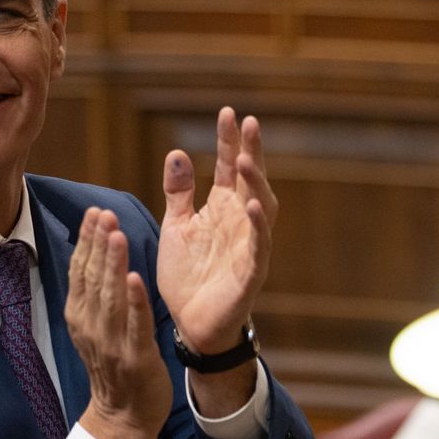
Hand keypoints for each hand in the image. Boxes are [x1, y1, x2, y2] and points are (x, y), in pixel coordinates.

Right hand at [67, 207, 174, 438]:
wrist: (124, 415)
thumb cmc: (115, 365)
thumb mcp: (95, 325)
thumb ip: (95, 293)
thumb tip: (95, 252)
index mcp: (81, 315)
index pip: (81, 270)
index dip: (86, 240)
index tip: (93, 211)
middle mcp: (91, 325)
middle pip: (92, 277)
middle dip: (97, 243)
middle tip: (103, 212)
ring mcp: (111, 342)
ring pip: (111, 296)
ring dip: (113, 264)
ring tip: (116, 234)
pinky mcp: (135, 356)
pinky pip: (135, 324)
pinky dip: (135, 301)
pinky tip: (137, 277)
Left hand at [157, 107, 276, 352]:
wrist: (190, 325)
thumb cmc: (188, 276)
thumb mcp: (177, 226)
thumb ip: (179, 192)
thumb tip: (177, 152)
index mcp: (222, 209)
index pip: (229, 168)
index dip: (229, 141)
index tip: (227, 112)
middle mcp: (240, 223)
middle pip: (251, 181)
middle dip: (251, 152)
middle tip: (248, 122)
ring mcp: (249, 246)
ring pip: (261, 208)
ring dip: (256, 184)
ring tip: (245, 160)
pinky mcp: (251, 273)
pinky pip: (259, 245)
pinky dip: (258, 226)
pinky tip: (252, 205)